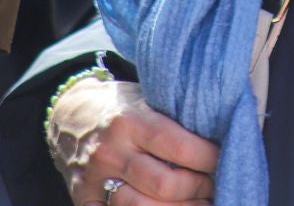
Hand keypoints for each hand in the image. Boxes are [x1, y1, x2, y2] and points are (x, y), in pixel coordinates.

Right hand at [49, 77, 218, 204]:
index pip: (181, 148)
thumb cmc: (120, 105)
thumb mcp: (145, 98)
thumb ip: (174, 117)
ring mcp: (95, 178)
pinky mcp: (84, 197)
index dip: (210, 158)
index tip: (224, 158)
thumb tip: (221, 132)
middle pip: (166, 184)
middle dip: (199, 188)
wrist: (68, 114)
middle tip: (213, 183)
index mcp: (130, 120)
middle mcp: (111, 150)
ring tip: (198, 202)